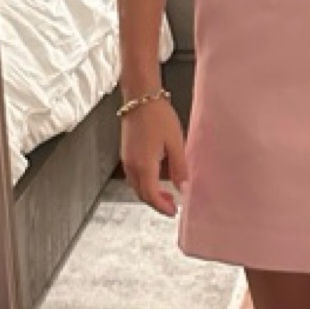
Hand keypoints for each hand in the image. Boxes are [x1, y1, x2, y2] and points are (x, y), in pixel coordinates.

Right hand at [120, 99, 187, 216]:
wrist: (140, 97)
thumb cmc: (158, 116)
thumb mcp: (175, 143)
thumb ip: (179, 168)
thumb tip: (183, 187)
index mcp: (144, 165)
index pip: (151, 195)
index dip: (162, 207)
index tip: (174, 211)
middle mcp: (131, 165)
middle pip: (142, 194)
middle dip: (156, 203)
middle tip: (172, 205)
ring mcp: (126, 159)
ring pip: (136, 186)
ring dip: (150, 194)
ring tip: (166, 193)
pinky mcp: (126, 153)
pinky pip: (133, 176)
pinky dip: (144, 183)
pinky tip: (156, 178)